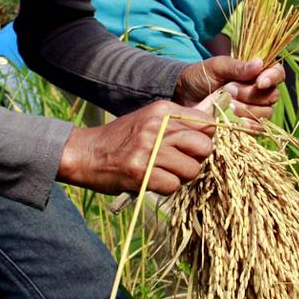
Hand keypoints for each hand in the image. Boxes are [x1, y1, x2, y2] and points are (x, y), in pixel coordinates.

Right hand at [57, 100, 214, 195]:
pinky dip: (166, 187)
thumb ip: (177, 122)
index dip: (205, 138)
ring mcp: (149, 150)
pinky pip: (173, 186)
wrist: (86, 153)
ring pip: (192, 169)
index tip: (194, 146)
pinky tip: (153, 180)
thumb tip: (212, 130)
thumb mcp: (149, 120)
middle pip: (204, 147)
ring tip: (164, 172)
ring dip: (181, 176)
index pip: (207, 123)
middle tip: (181, 162)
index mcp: (162, 110)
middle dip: (197, 159)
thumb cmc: (121, 139)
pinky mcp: (141, 173)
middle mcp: (158, 127)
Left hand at [173, 56, 284, 121]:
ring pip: (265, 113)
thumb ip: (237, 66)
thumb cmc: (201, 77)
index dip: (272, 78)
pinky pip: (257, 129)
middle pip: (271, 96)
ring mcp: (254, 110)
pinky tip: (234, 120)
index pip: (277, 73)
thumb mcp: (216, 67)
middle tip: (229, 90)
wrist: (184, 97)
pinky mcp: (246, 126)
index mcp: (256, 73)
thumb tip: (260, 63)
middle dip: (251, 94)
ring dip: (246, 110)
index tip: (260, 82)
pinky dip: (247, 125)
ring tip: (227, 104)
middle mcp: (259, 91)